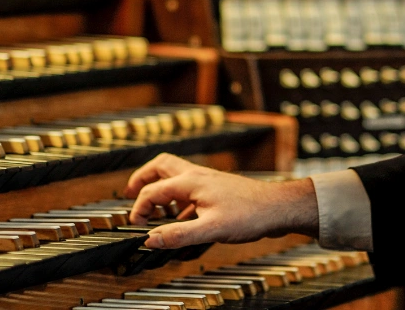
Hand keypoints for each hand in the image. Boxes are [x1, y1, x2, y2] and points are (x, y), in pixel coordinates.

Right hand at [124, 153, 318, 248]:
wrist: (275, 207)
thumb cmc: (249, 214)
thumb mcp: (211, 229)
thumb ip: (178, 234)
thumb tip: (150, 239)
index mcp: (191, 181)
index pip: (153, 191)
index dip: (138, 208)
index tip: (135, 226)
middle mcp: (196, 175)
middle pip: (161, 166)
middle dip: (142, 178)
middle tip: (129, 194)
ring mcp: (206, 180)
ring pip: (174, 174)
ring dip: (158, 186)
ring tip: (151, 208)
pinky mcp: (214, 189)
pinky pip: (187, 188)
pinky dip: (176, 199)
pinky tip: (179, 219)